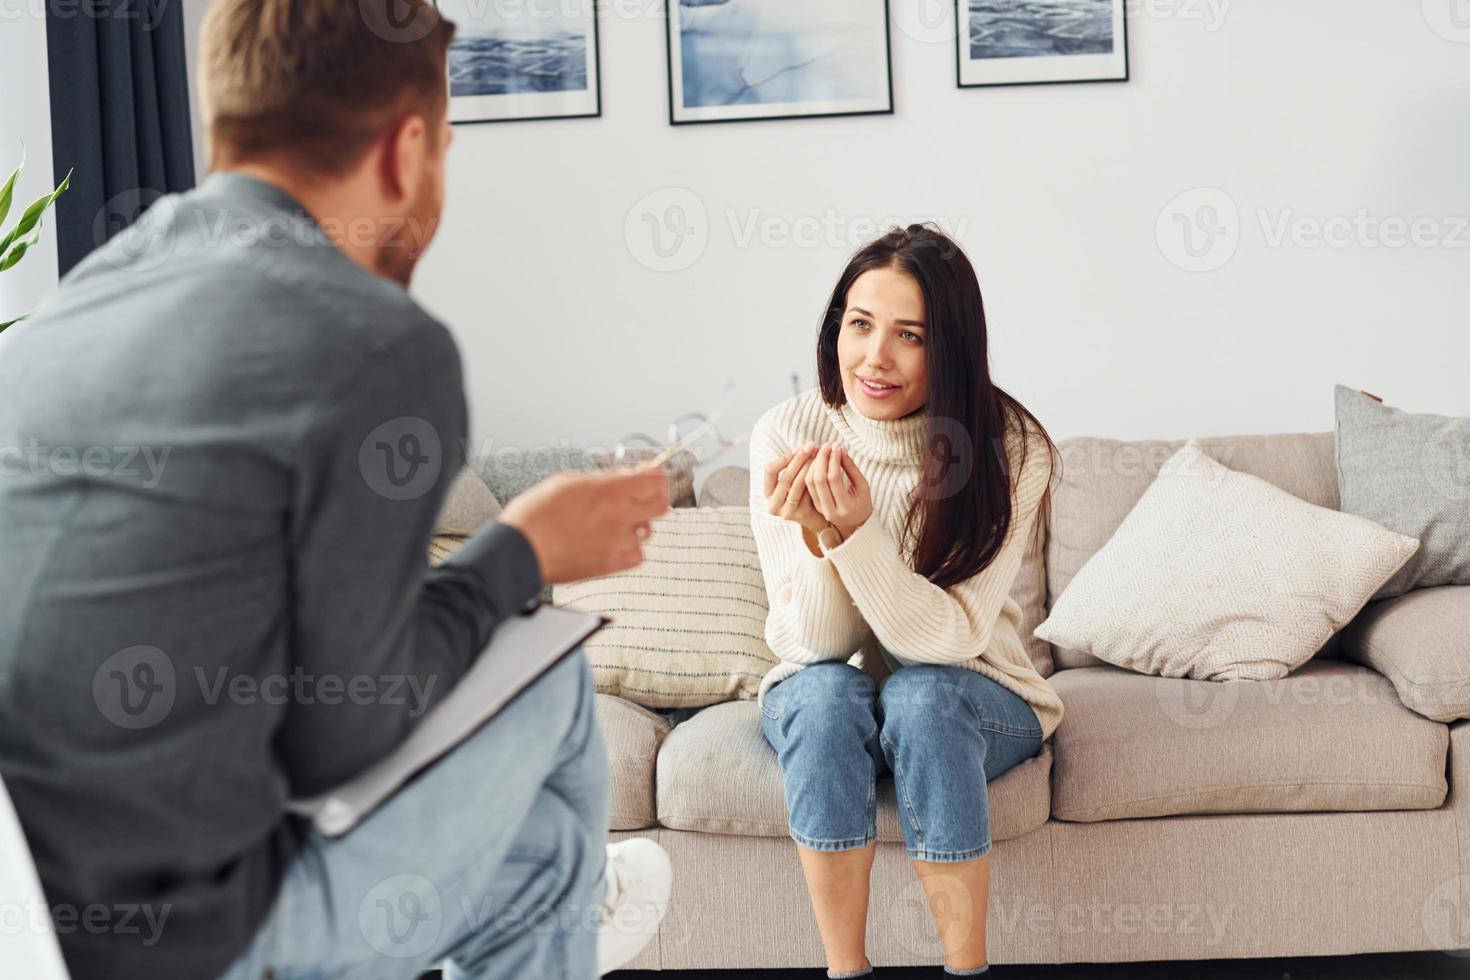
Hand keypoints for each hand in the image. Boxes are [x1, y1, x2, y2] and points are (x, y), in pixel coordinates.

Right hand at [497, 468, 668, 583]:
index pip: (655, 479)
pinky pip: (637, 555)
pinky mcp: (611, 565)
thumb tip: (622, 477)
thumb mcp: (566, 481)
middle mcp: (620, 517)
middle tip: (638, 497)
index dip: (654, 475)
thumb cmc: (535, 514)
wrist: (520, 549)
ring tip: (614, 523)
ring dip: (637, 525)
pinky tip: (611, 543)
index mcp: (609, 491)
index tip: (648, 475)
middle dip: (653, 498)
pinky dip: (629, 548)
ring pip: (648, 531)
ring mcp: (618, 543)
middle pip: (661, 505)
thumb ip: (601, 479)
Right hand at [763, 443, 829, 537]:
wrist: (817, 517)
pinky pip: (808, 493)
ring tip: (819, 455)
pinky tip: (824, 468)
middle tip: (811, 446)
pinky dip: (815, 479)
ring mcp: (785, 511)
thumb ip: (795, 466)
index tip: (798, 448)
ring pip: (796, 484)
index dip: (784, 458)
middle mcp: (773, 504)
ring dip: (808, 467)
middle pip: (785, 477)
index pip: (769, 471)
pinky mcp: (799, 515)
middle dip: (799, 459)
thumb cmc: (805, 493)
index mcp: (768, 492)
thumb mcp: (795, 479)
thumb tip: (805, 445)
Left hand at [805, 443, 871, 540]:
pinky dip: (809, 470)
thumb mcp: (862, 486)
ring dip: (813, 463)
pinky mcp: (814, 505)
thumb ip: (851, 468)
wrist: (855, 524)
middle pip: (819, 480)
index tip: (837, 446)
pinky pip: (807, 485)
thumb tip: (840, 448)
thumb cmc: (862, 502)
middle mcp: (830, 510)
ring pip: (809, 482)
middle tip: (827, 445)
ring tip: (821, 450)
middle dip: (822, 459)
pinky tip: (816, 459)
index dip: (834, 460)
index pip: (834, 479)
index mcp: (846, 507)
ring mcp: (820, 509)